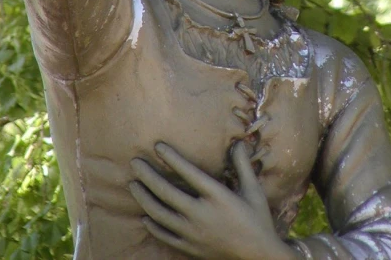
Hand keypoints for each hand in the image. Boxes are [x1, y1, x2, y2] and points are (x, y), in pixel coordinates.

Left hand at [130, 142, 298, 259]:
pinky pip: (164, 235)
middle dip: (148, 175)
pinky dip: (152, 225)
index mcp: (217, 196)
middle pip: (166, 192)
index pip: (189, 172)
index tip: (157, 146)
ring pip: (159, 214)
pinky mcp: (189, 248)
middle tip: (134, 162)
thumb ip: (243, 165)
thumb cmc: (257, 219)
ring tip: (133, 185)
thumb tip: (237, 142)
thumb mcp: (253, 190)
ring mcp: (192, 233)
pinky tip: (145, 216)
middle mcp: (201, 214)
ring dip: (144, 197)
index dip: (171, 158)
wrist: (257, 257)